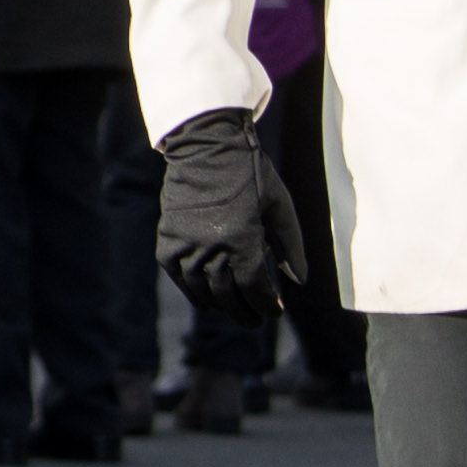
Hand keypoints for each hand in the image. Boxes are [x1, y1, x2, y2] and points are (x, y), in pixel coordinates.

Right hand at [152, 108, 297, 312]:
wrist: (206, 146)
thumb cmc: (250, 173)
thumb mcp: (280, 206)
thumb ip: (291, 246)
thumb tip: (299, 281)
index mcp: (241, 239)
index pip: (255, 288)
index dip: (267, 305)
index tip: (275, 312)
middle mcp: (210, 246)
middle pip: (228, 295)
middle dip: (245, 312)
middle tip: (256, 320)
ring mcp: (185, 244)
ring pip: (201, 290)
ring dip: (218, 304)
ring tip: (232, 309)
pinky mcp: (168, 239)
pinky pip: (178, 275)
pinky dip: (191, 289)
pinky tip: (204, 296)